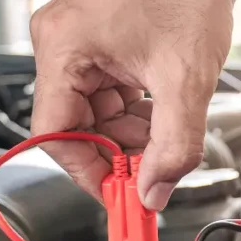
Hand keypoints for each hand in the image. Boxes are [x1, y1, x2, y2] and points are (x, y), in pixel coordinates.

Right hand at [29, 0, 232, 209]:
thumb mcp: (185, 77)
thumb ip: (173, 145)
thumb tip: (155, 191)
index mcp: (63, 47)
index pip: (54, 135)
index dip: (88, 174)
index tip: (118, 198)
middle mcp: (61, 43)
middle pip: (76, 126)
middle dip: (116, 153)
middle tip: (151, 175)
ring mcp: (79, 42)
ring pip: (94, 113)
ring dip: (129, 135)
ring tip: (165, 137)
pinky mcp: (100, 42)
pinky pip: (107, 93)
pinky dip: (134, 112)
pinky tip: (161, 115)